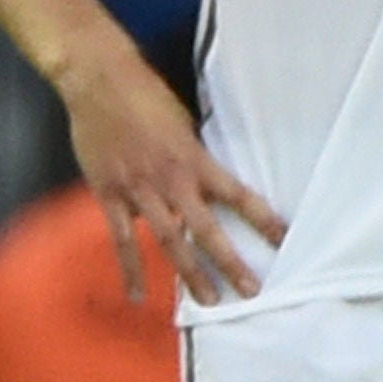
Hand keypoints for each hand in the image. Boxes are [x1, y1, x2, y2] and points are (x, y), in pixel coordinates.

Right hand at [60, 42, 283, 306]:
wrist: (98, 80)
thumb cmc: (145, 94)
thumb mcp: (182, 122)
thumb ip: (193, 156)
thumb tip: (203, 186)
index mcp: (193, 158)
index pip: (236, 194)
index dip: (262, 218)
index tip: (284, 241)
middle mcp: (170, 180)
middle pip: (205, 228)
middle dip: (230, 261)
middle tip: (252, 291)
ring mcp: (138, 191)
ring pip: (168, 239)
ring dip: (190, 272)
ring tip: (210, 301)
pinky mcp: (110, 195)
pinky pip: (121, 239)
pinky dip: (130, 269)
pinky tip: (138, 295)